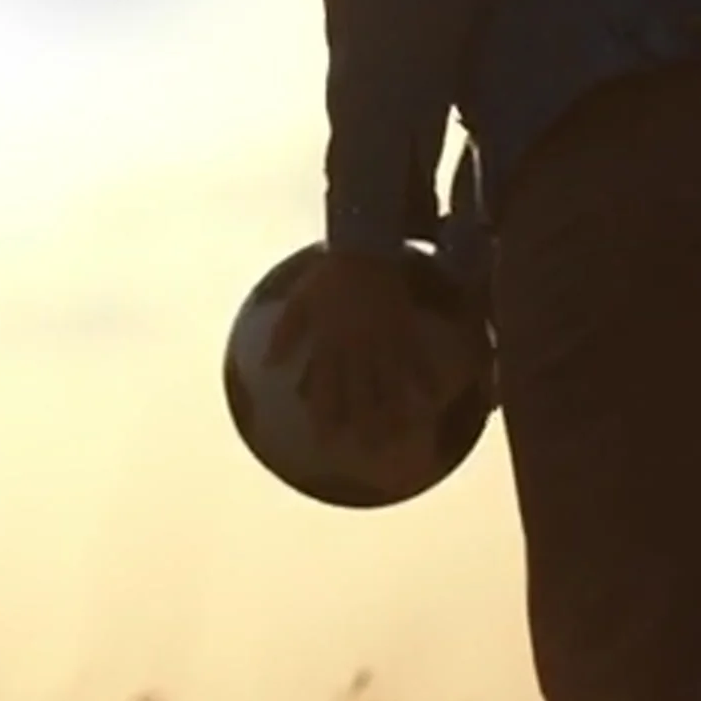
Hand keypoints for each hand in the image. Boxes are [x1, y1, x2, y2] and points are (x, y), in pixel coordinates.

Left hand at [270, 251, 441, 457]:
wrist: (361, 249)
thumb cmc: (326, 277)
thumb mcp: (298, 304)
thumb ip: (286, 336)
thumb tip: (269, 362)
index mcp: (327, 343)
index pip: (323, 387)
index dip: (323, 414)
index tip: (325, 441)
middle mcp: (354, 348)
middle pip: (358, 393)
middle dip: (362, 423)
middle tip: (367, 451)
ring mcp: (381, 340)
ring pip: (387, 382)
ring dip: (393, 410)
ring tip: (400, 435)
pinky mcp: (403, 329)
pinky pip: (415, 359)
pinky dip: (422, 379)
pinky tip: (431, 399)